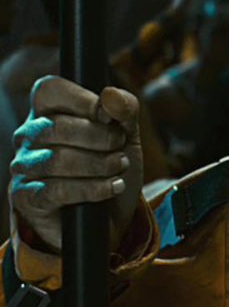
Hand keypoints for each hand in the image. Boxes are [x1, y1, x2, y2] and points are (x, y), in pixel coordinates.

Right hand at [10, 77, 144, 252]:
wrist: (110, 216)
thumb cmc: (111, 167)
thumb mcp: (127, 135)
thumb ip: (124, 110)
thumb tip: (109, 94)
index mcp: (47, 112)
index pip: (48, 89)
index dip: (83, 100)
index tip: (110, 118)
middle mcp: (28, 136)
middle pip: (56, 126)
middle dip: (100, 138)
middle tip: (119, 149)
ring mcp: (23, 167)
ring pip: (57, 159)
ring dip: (99, 165)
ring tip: (117, 168)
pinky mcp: (26, 197)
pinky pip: (56, 190)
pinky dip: (93, 189)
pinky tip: (111, 188)